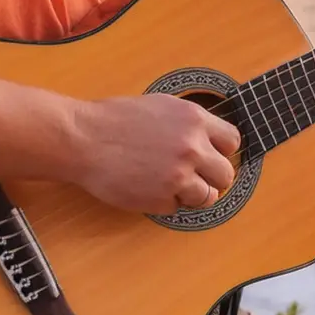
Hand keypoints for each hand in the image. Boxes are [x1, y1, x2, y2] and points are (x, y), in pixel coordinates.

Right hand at [66, 93, 240, 214]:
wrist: (82, 139)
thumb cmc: (114, 120)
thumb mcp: (161, 107)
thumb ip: (189, 124)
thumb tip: (211, 140)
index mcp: (194, 119)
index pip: (232, 142)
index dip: (221, 151)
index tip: (211, 156)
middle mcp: (192, 147)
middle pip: (226, 174)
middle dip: (211, 178)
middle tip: (192, 176)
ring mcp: (179, 175)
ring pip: (208, 197)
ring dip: (192, 195)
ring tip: (169, 184)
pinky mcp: (163, 199)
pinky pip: (178, 208)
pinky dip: (166, 203)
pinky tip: (147, 187)